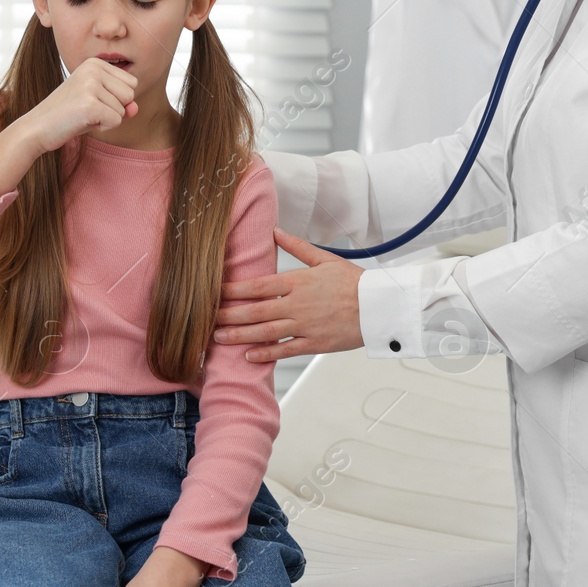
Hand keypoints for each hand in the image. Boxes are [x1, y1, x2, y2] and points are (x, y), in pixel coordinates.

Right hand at [23, 56, 138, 153]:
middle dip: (114, 109)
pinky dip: (103, 127)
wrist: (37, 127)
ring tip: (83, 115)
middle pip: (130, 95)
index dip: (116, 99)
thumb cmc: (69, 115)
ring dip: (106, 119)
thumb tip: (135, 108)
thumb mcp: (99, 104)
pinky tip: (82, 122)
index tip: (92, 101)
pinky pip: (116, 120)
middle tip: (87, 109)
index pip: (131, 83)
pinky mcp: (89, 104)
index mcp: (94, 63)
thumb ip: (122, 103)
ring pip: (123, 109)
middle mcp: (93, 68)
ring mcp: (90, 85)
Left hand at [213, 228, 365, 361]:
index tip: (215, 292)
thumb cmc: (354, 281)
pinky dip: (266, 353)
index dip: (234, 290)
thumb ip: (297, 247)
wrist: (380, 306)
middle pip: (256, 311)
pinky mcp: (315, 343)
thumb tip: (275, 231)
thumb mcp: (325, 259)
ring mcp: (306, 325)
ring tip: (219, 338)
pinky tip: (249, 356)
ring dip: (240, 336)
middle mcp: (298, 304)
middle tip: (207, 319)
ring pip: (266, 332)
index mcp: (298, 281)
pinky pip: (286, 349)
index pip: (259, 285)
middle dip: (229, 315)